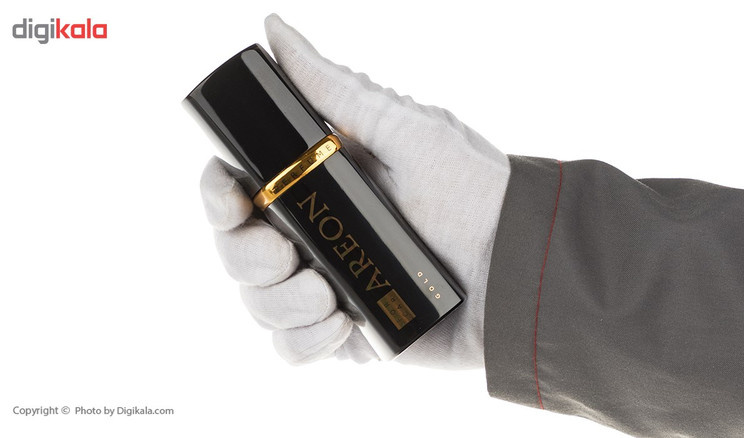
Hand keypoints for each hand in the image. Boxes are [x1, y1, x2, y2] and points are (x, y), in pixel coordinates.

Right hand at [199, 14, 509, 368]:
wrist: (519, 269)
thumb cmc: (472, 190)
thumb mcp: (404, 129)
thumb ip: (335, 88)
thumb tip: (275, 30)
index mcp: (317, 184)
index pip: (238, 188)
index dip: (217, 193)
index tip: (233, 196)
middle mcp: (314, 234)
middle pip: (235, 250)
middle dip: (248, 255)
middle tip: (287, 253)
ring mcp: (327, 286)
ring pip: (257, 304)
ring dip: (283, 302)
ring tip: (330, 295)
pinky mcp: (347, 335)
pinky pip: (291, 350)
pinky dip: (304, 342)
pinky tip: (341, 325)